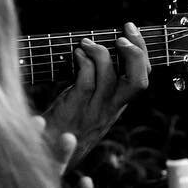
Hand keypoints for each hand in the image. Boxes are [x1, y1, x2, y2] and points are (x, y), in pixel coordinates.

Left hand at [41, 22, 149, 161]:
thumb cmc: (65, 125)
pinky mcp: (75, 109)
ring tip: (86, 43)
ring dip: (100, 52)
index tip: (131, 32)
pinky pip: (86, 81)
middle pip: (138, 81)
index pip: (142, 80)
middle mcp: (110, 109)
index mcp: (116, 106)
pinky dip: (82, 62)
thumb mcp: (90, 108)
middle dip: (135, 52)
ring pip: (110, 77)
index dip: (142, 54)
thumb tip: (100, 52)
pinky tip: (75, 55)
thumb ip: (99, 86)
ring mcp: (93, 111)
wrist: (44, 154)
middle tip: (123, 35)